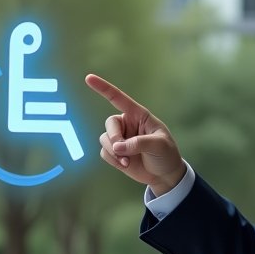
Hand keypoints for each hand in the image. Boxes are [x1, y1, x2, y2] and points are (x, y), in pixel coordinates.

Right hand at [85, 74, 185, 195]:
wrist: (164, 175)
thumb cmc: (166, 154)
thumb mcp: (159, 145)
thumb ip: (139, 143)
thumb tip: (117, 147)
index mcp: (139, 115)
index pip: (118, 98)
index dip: (103, 88)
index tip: (88, 78)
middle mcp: (127, 124)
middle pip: (110, 124)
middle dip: (114, 138)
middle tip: (122, 150)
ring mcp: (120, 138)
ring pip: (105, 140)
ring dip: (114, 152)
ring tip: (128, 161)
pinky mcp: (115, 152)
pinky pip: (105, 153)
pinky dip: (113, 160)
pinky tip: (126, 164)